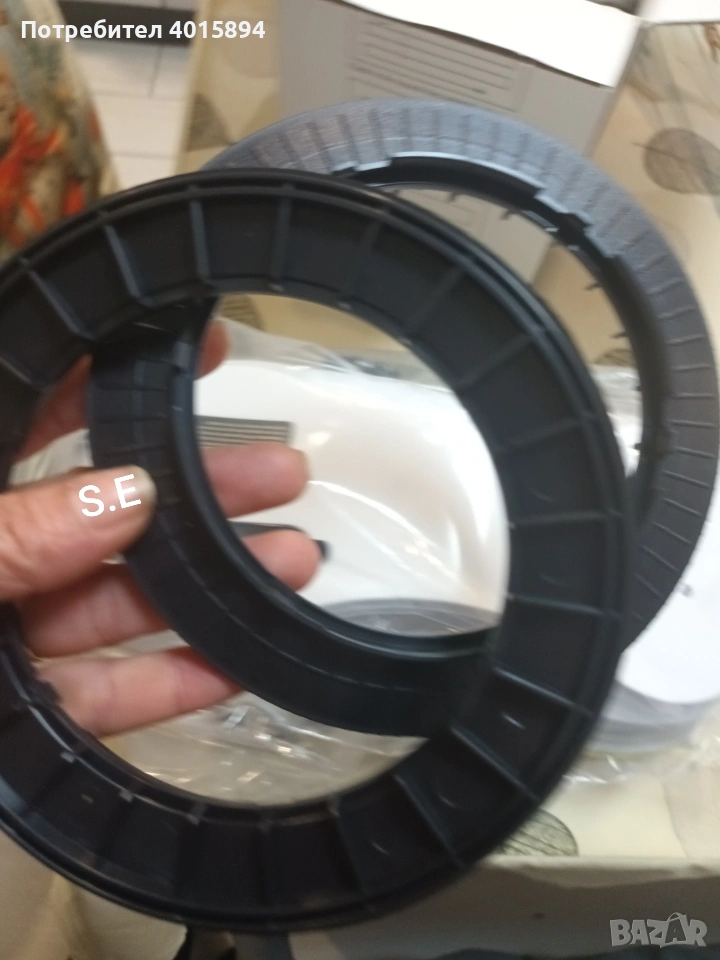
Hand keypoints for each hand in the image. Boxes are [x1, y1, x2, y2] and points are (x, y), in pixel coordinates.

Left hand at [7, 323, 319, 737]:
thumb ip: (13, 535)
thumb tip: (127, 494)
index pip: (39, 413)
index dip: (120, 375)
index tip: (206, 351)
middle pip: (104, 509)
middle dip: (197, 491)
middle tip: (285, 474)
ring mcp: (2, 637)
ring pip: (114, 601)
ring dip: (205, 586)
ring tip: (296, 562)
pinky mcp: (13, 716)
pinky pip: (96, 697)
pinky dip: (164, 683)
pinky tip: (235, 665)